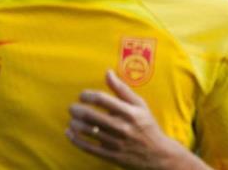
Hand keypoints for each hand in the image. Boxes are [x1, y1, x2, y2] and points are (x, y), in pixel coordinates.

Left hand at [66, 70, 197, 169]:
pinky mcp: (111, 156)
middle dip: (76, 109)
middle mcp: (121, 127)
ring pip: (87, 131)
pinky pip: (88, 147)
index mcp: (129, 112)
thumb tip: (108, 72)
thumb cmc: (147, 126)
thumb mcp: (139, 105)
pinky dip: (75, 139)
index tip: (82, 95)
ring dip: (74, 124)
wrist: (158, 155)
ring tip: (73, 119)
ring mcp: (115, 143)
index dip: (87, 95)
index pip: (101, 99)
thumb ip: (122, 89)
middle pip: (91, 115)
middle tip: (72, 108)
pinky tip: (69, 132)